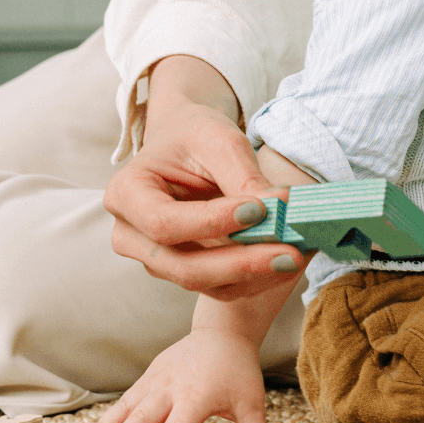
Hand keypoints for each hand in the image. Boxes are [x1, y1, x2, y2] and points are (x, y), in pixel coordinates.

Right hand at [78, 328, 279, 422]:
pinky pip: (128, 397)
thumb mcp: (252, 404)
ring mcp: (158, 379)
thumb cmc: (237, 370)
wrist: (222, 332)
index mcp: (197, 396)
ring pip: (127, 405)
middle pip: (144, 417)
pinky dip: (110, 415)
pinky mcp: (150, 375)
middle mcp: (173, 387)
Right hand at [104, 56, 306, 301]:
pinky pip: (221, 288)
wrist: (185, 142)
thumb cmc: (194, 134)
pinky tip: (288, 262)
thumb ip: (244, 178)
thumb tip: (279, 211)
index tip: (260, 211)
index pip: (164, 223)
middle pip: (183, 267)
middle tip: (291, 253)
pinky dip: (258, 278)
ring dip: (255, 275)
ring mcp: (156, 260)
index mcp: (126, 194)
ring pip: (206, 284)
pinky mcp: (185, 271)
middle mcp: (131, 236)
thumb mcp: (219, 141)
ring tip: (298, 256)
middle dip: (241, 263)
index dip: (211, 224)